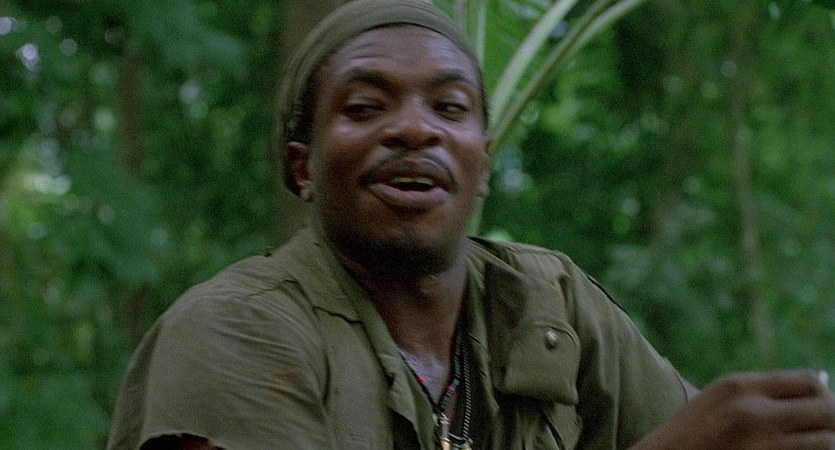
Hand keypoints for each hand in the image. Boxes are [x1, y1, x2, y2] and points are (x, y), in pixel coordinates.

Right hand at [634, 369, 834, 449]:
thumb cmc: (690, 437)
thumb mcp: (718, 401)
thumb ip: (760, 395)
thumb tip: (818, 391)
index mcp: (740, 387)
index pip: (809, 381)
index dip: (823, 396)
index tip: (819, 411)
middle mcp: (754, 412)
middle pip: (826, 409)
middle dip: (831, 423)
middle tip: (824, 434)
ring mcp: (761, 445)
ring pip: (827, 442)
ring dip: (824, 446)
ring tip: (808, 448)